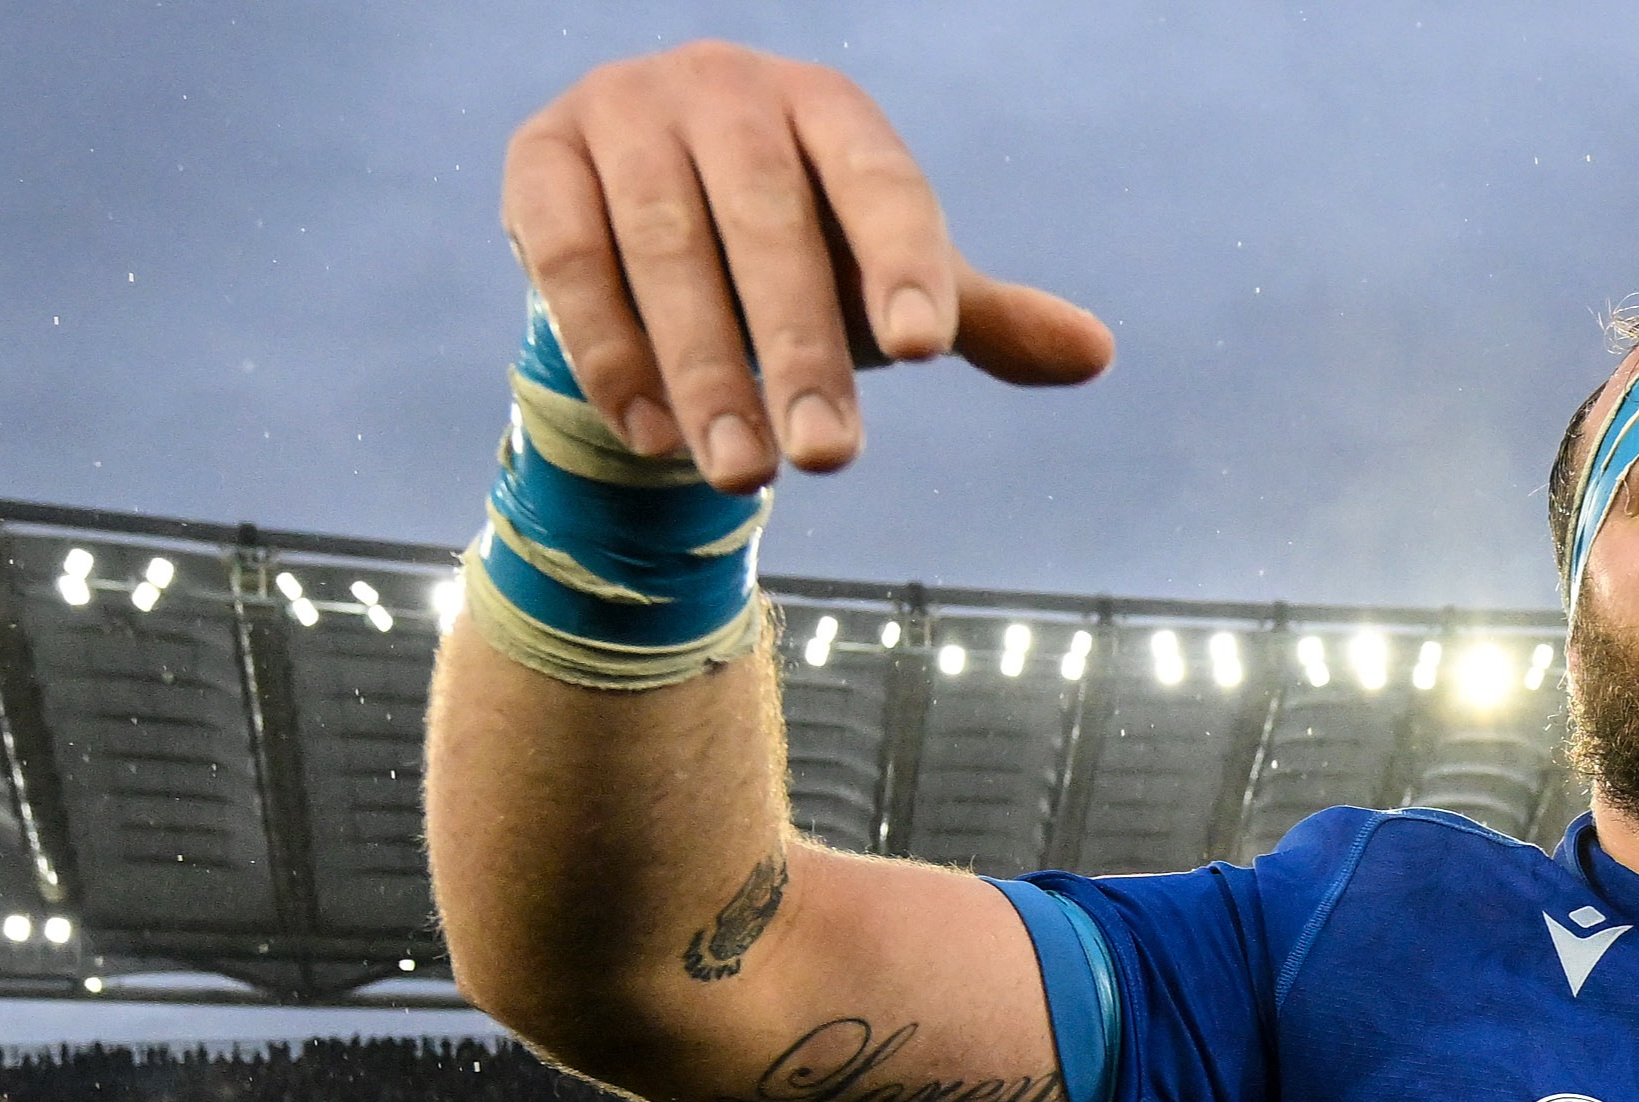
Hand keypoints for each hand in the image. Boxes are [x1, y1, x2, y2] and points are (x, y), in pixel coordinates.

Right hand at [504, 43, 1115, 496]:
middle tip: (827, 460)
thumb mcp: (884, 279)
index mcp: (827, 105)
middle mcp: (726, 88)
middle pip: (767, 222)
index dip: (902, 263)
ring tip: (745, 475)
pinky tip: (655, 437)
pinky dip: (611, 348)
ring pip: (663, 245)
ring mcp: (624, 112)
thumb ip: (974, 316)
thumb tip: (1099, 354)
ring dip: (705, 369)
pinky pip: (570, 256)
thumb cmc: (794, 250)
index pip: (878, 182)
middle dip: (798, 350)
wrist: (641, 215)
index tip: (925, 354)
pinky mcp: (539, 158)